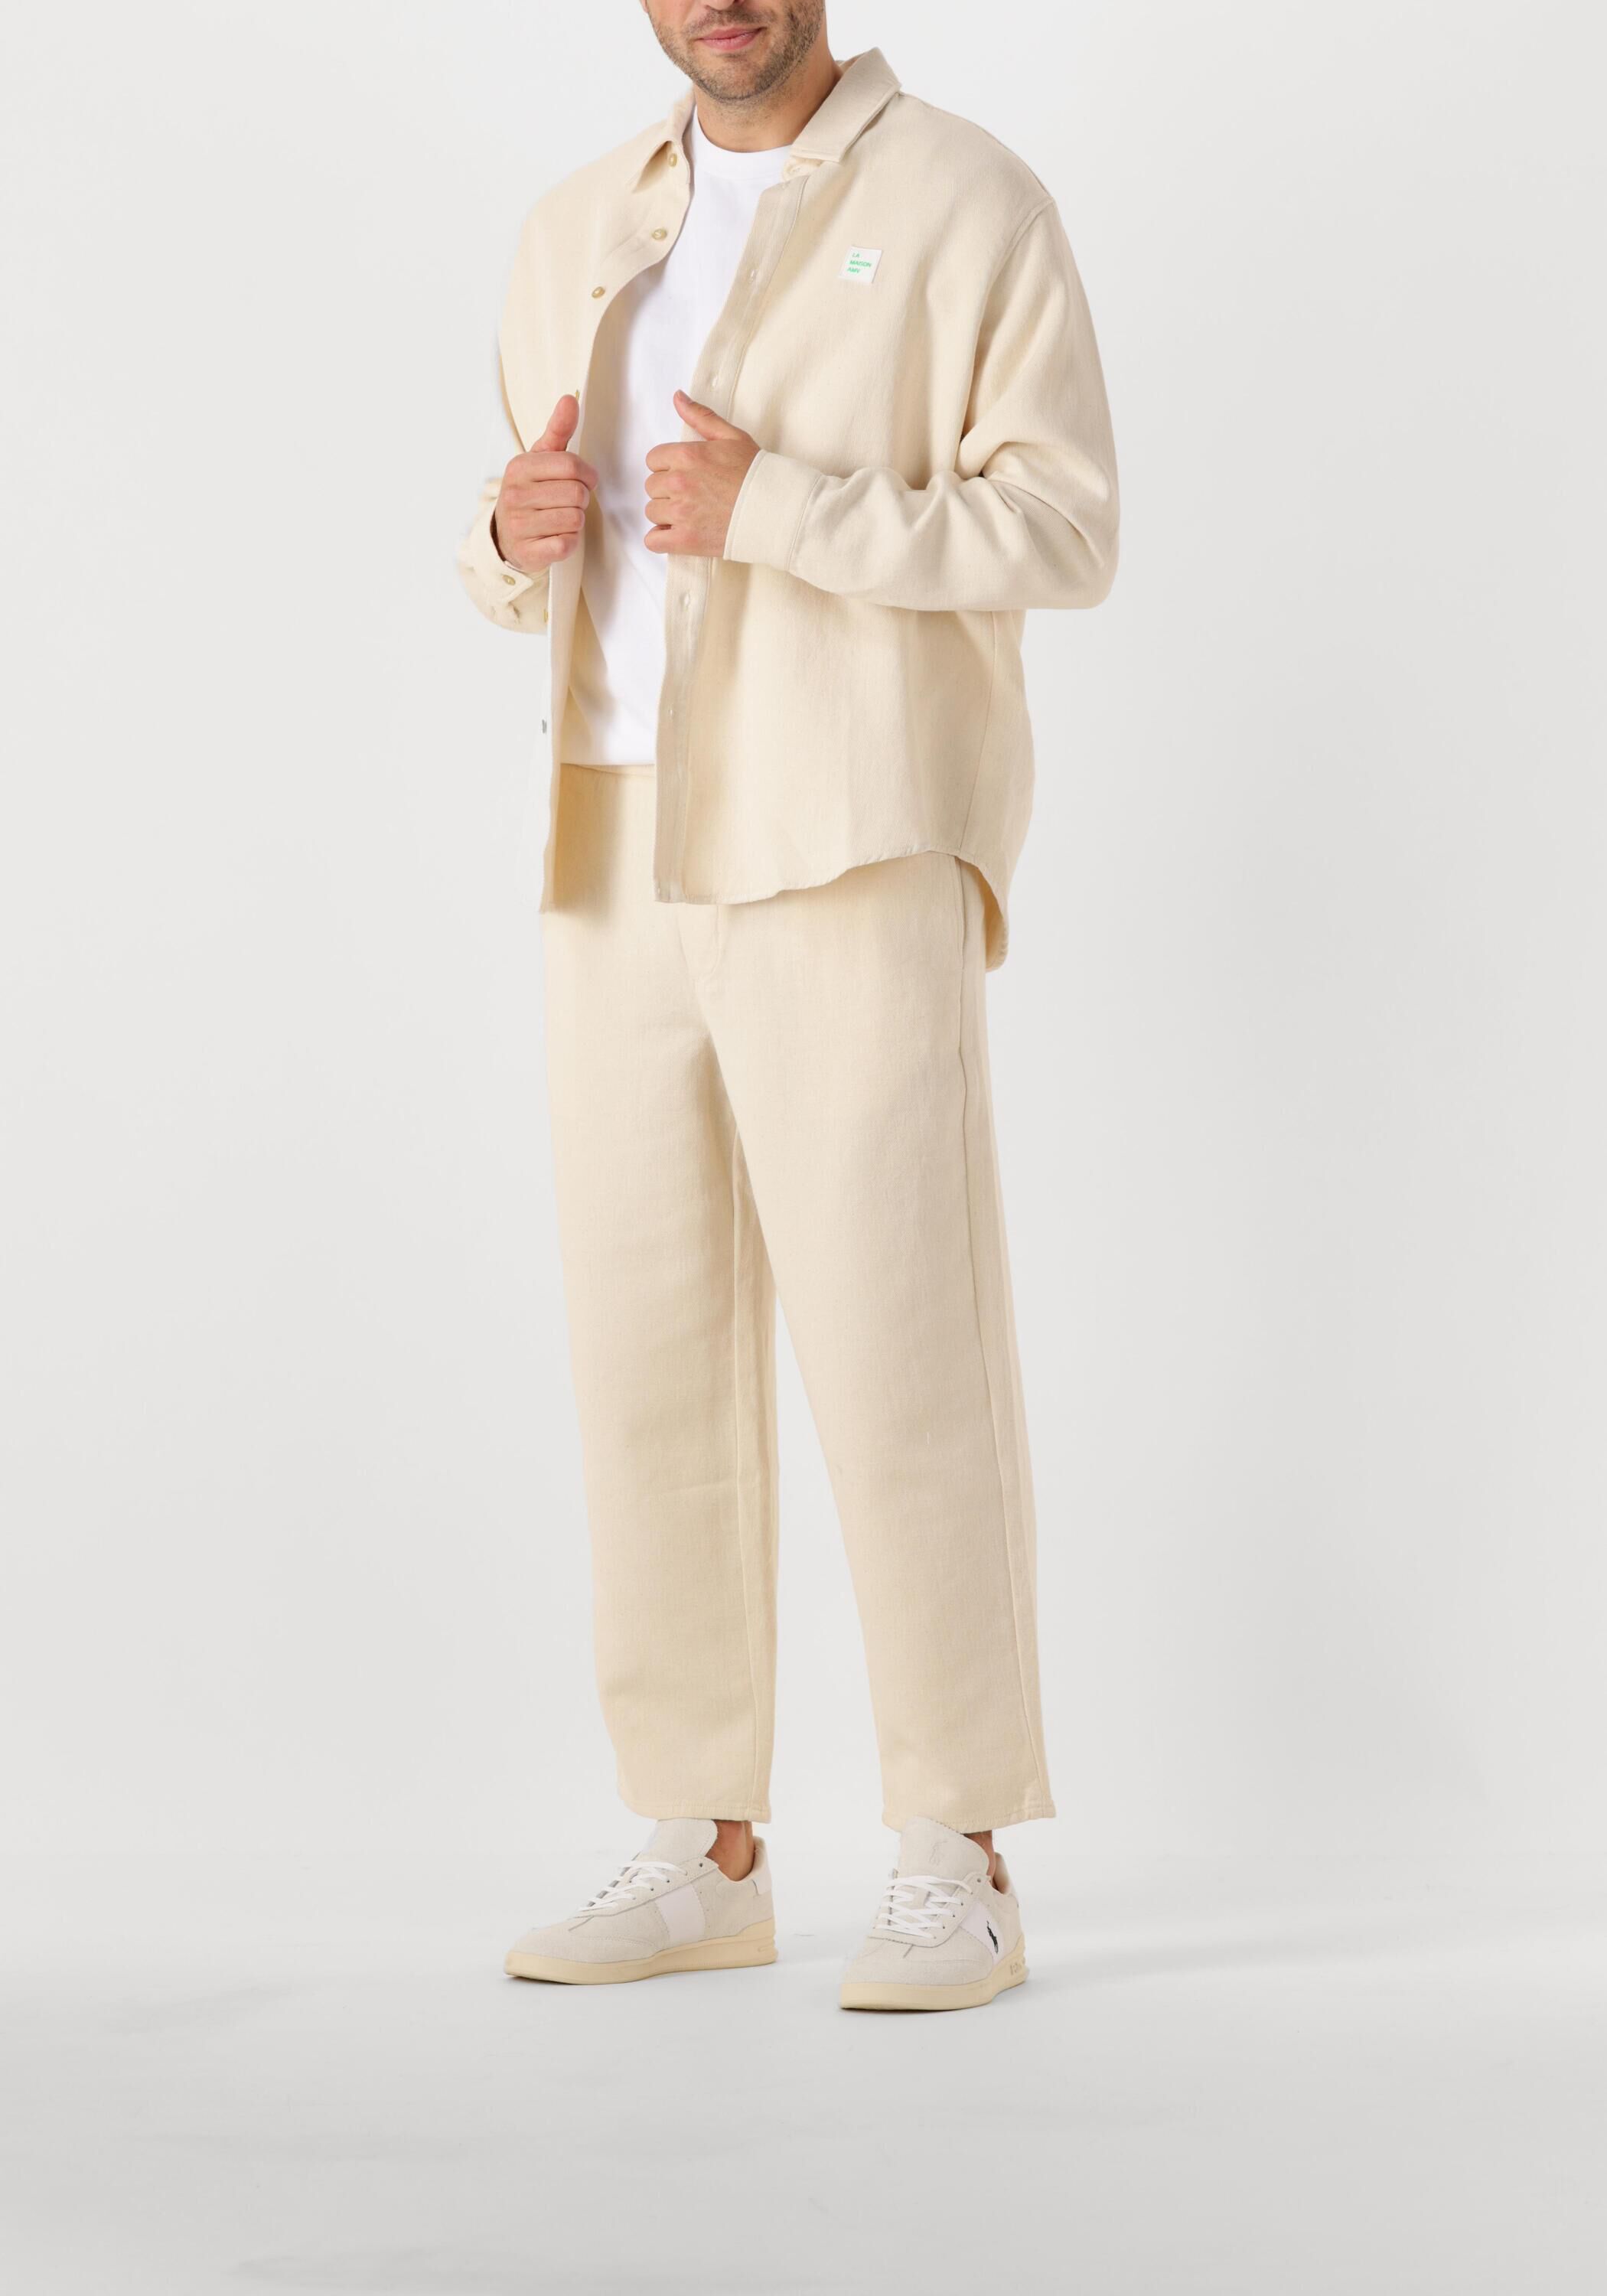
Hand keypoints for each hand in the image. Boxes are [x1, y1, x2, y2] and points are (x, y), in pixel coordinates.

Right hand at [493, 395, 598, 573]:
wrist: (506, 535)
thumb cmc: (530, 491)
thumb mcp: (540, 458)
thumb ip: (558, 430)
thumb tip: (570, 398)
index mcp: (519, 467)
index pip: (571, 466)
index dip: (587, 475)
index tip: (583, 480)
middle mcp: (515, 495)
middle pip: (577, 494)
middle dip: (581, 499)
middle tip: (569, 502)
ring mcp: (519, 525)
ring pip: (575, 520)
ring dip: (576, 521)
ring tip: (561, 518)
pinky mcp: (529, 552)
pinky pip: (567, 544)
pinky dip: (569, 542)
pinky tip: (557, 536)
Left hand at [644, 391, 759, 557]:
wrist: (776, 510)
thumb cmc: (756, 473)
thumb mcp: (731, 436)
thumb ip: (700, 416)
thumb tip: (677, 396)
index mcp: (687, 455)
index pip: (653, 460)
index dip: (667, 466)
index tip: (685, 474)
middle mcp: (679, 483)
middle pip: (651, 486)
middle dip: (666, 489)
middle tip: (690, 494)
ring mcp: (681, 513)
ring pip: (651, 512)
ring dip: (665, 514)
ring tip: (688, 514)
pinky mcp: (686, 540)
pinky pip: (653, 541)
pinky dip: (660, 538)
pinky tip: (675, 533)